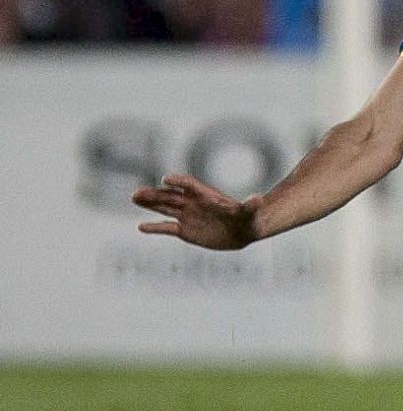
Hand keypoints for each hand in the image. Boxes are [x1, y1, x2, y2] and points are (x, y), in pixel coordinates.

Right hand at [132, 173, 260, 249]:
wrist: (244, 231)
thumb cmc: (247, 219)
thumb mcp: (249, 212)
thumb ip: (251, 205)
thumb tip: (258, 198)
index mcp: (207, 195)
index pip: (190, 184)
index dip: (179, 181)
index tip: (166, 179)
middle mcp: (194, 203)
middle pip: (170, 195)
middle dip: (155, 194)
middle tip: (137, 193)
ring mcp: (188, 215)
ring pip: (165, 208)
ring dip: (150, 204)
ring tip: (134, 198)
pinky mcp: (185, 230)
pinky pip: (167, 227)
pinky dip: (155, 228)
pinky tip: (141, 227)